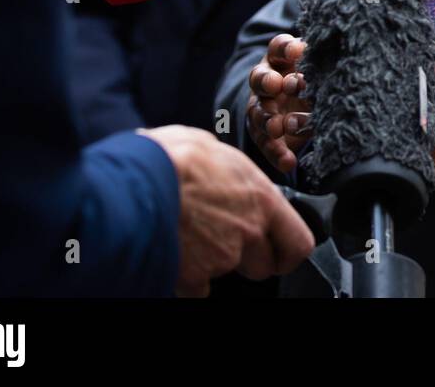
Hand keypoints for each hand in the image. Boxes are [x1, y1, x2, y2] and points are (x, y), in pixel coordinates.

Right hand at [140, 125, 314, 296]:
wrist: (135, 182)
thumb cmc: (170, 156)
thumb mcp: (210, 145)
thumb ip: (226, 169)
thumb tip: (220, 168)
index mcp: (261, 198)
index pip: (299, 242)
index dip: (289, 252)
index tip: (279, 253)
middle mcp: (249, 231)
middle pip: (263, 265)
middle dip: (248, 259)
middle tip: (224, 241)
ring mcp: (223, 257)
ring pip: (228, 273)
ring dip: (214, 264)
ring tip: (190, 237)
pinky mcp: (194, 276)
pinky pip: (197, 289)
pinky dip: (187, 280)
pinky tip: (174, 256)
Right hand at [247, 33, 311, 174]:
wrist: (315, 105)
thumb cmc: (320, 78)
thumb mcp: (323, 66)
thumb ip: (325, 61)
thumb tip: (341, 49)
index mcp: (282, 59)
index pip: (279, 48)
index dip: (286, 48)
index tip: (297, 51)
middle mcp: (268, 80)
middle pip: (260, 78)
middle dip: (266, 81)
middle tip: (276, 85)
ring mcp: (264, 107)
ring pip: (258, 112)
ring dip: (266, 119)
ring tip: (276, 127)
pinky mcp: (266, 134)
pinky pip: (269, 145)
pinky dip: (277, 154)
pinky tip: (288, 163)